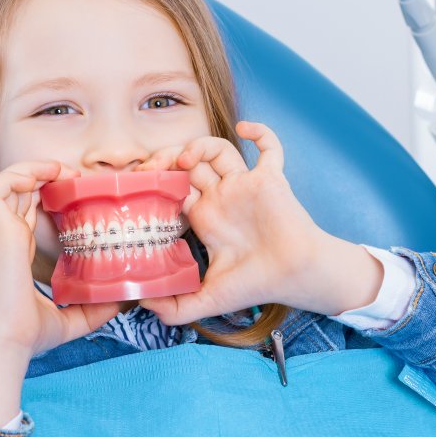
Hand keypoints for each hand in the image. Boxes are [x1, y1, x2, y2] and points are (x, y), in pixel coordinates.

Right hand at [0, 160, 125, 356]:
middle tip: (73, 175)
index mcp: (19, 252)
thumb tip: (124, 302)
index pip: (28, 211)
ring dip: (31, 168)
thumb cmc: (28, 336)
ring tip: (59, 169)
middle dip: (44, 174)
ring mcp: (0, 235)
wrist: (8, 346)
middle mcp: (7, 239)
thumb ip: (95, 308)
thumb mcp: (72, 319)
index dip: (47, 193)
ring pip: (4, 184)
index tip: (74, 191)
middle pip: (19, 191)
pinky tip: (42, 177)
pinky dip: (14, 176)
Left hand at [134, 121, 376, 324]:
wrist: (296, 278)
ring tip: (185, 158)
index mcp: (206, 217)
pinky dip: (260, 132)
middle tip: (152, 165)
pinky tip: (245, 128)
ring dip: (200, 145)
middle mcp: (222, 197)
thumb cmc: (258, 285)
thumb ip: (176, 307)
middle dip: (168, 159)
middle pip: (189, 164)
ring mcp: (246, 186)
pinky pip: (269, 147)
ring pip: (219, 150)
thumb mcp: (209, 299)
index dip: (156, 182)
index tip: (139, 184)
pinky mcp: (271, 179)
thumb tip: (142, 303)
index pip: (174, 188)